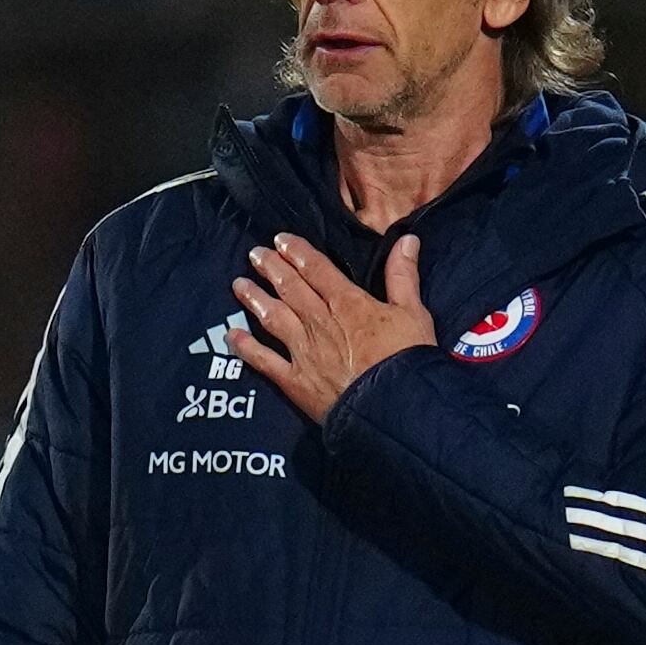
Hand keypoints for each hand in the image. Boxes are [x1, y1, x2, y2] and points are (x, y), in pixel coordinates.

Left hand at [231, 233, 436, 422]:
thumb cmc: (406, 358)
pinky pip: (264, 360)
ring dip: (254, 299)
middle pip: (289, 288)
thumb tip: (407, 239)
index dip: (296, 252)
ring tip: (238, 284)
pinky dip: (246, 347)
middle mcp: (318, 321)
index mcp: (347, 303)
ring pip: (272, 317)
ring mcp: (303, 350)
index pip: (316, 269)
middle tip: (254, 254)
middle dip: (270, 268)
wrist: (393, 405)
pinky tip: (232, 335)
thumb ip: (403, 275)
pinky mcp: (294, 380)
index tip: (280, 240)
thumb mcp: (413, 312)